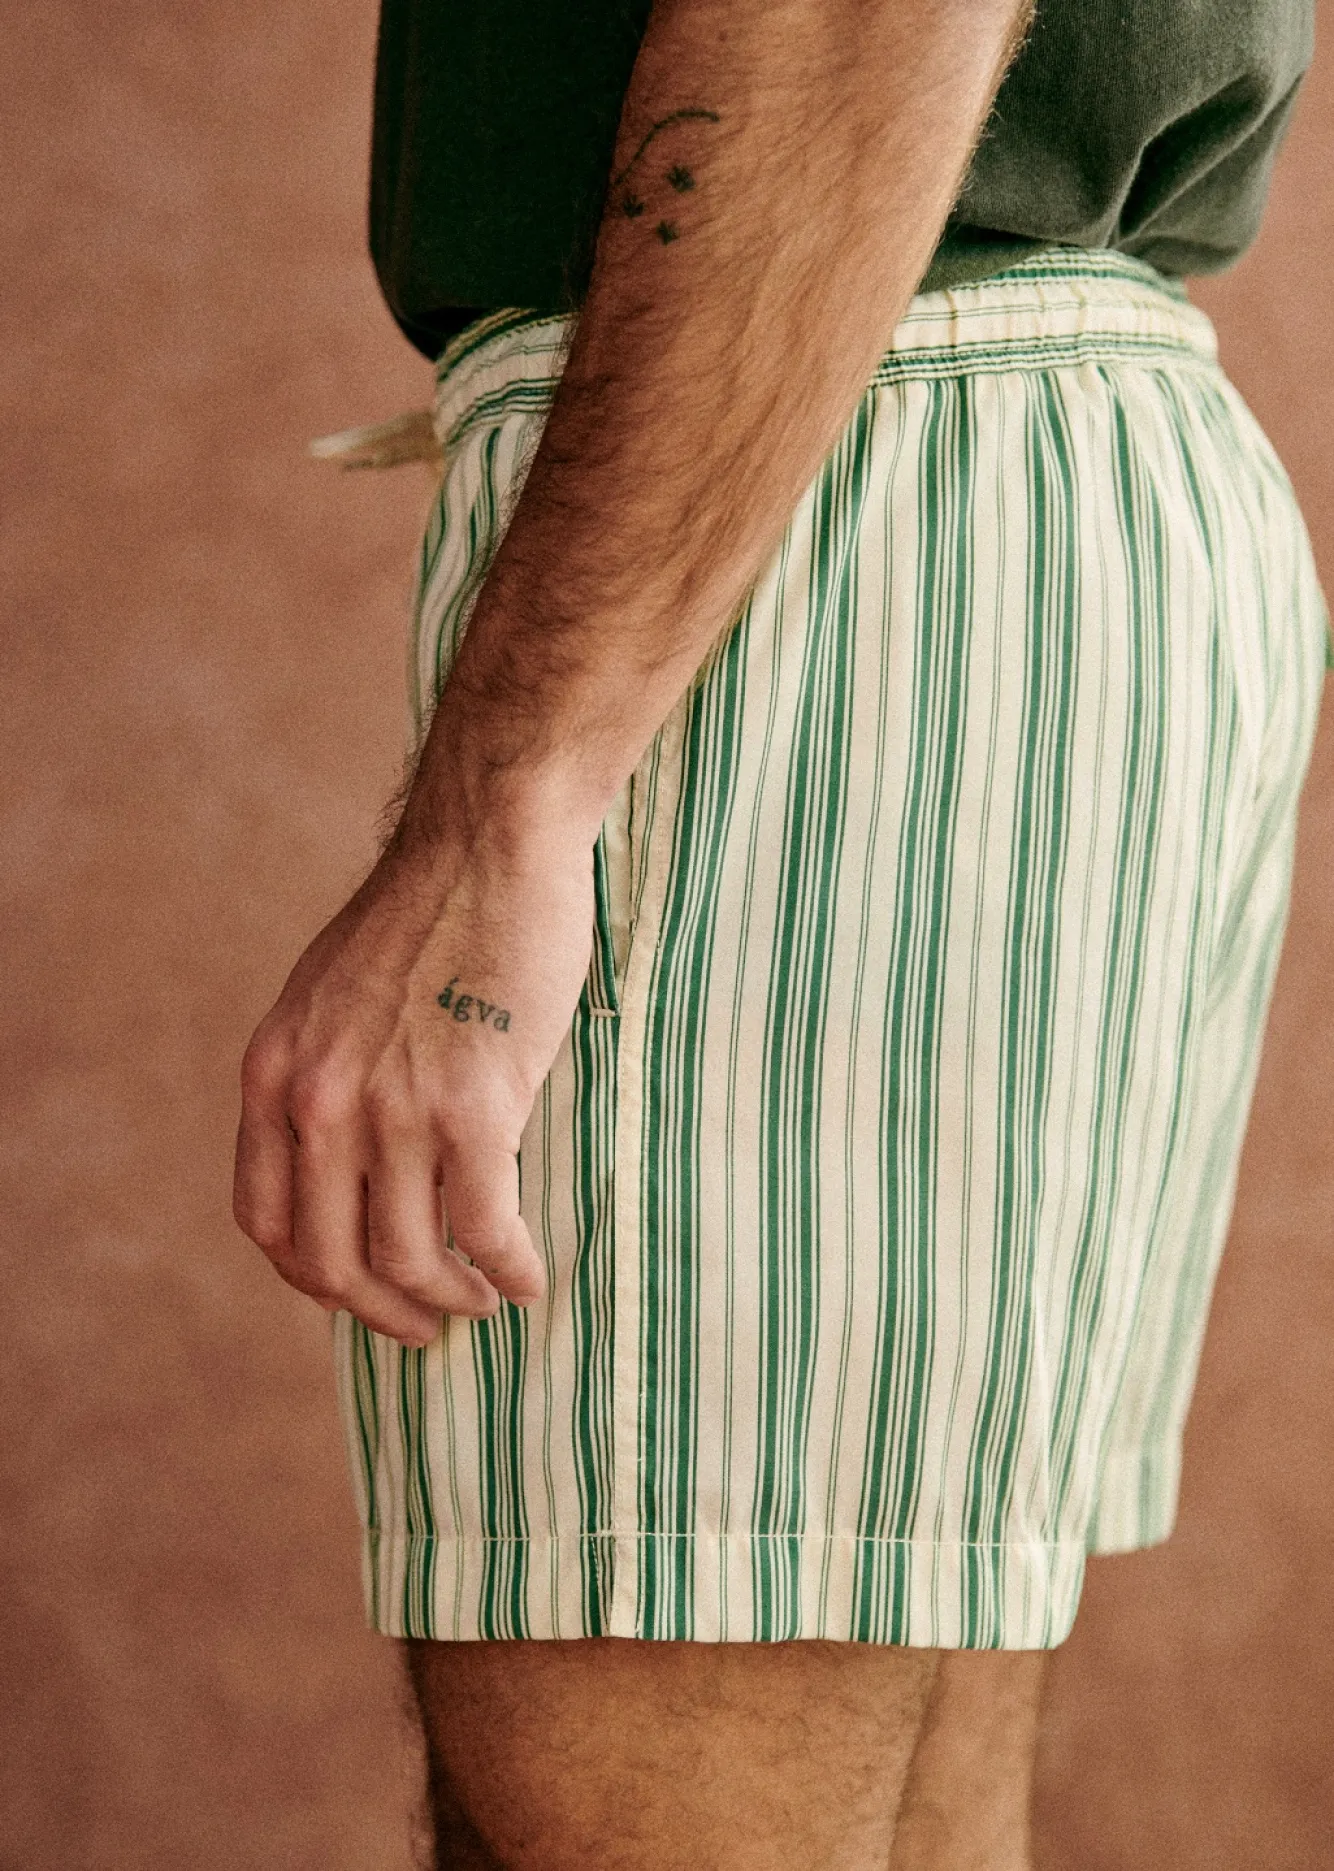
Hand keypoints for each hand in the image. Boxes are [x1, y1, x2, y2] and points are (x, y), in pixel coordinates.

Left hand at [232, 805, 598, 1345]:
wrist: (488, 845)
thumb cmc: (426, 913)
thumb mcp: (329, 996)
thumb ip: (323, 1077)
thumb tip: (350, 1162)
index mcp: (273, 1074)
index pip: (265, 1219)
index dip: (310, 1276)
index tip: (354, 1292)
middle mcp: (317, 1102)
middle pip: (329, 1261)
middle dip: (381, 1311)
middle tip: (425, 1326)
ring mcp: (393, 1109)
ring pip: (408, 1259)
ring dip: (450, 1299)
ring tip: (485, 1298)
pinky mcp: (474, 1107)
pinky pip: (485, 1228)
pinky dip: (509, 1268)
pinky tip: (529, 1274)